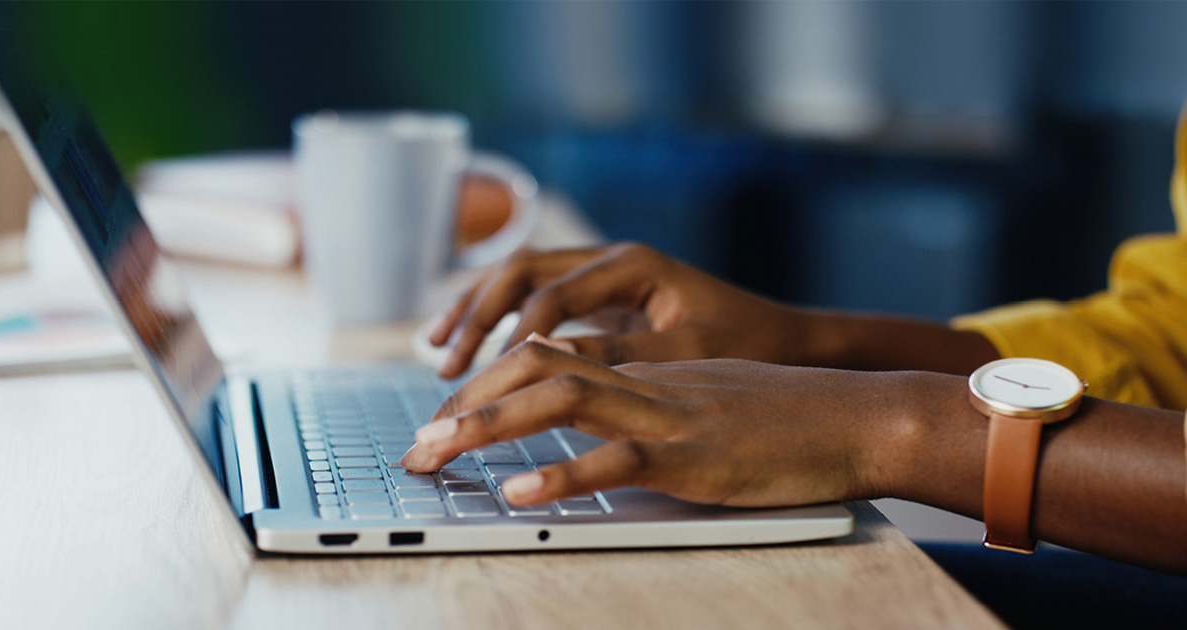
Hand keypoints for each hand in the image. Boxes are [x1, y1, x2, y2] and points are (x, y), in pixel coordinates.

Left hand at [401, 340, 918, 507]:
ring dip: (487, 426)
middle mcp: (645, 381)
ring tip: (435, 454)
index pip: (546, 356)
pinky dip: (562, 477)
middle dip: (465, 401)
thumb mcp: (710, 400)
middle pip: (534, 366)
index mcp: (645, 369)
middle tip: (416, 442)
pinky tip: (519, 496)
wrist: (859, 416)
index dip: (487, 382)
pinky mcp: (693, 456)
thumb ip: (655, 406)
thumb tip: (605, 430)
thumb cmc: (790, 417)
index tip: (445, 417)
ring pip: (559, 400)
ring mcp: (667, 414)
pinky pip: (617, 460)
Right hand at [429, 243, 803, 377]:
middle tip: (445, 364)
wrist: (785, 338)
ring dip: (475, 312)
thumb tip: (548, 364)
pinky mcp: (599, 300)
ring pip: (518, 279)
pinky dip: (497, 322)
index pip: (551, 295)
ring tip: (437, 352)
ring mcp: (602, 276)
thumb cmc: (747, 343)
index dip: (509, 336)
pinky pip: (533, 300)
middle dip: (476, 316)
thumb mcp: (686, 354)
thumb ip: (620, 356)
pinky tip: (472, 350)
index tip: (480, 378)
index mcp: (633, 264)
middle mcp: (610, 259)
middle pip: (520, 272)